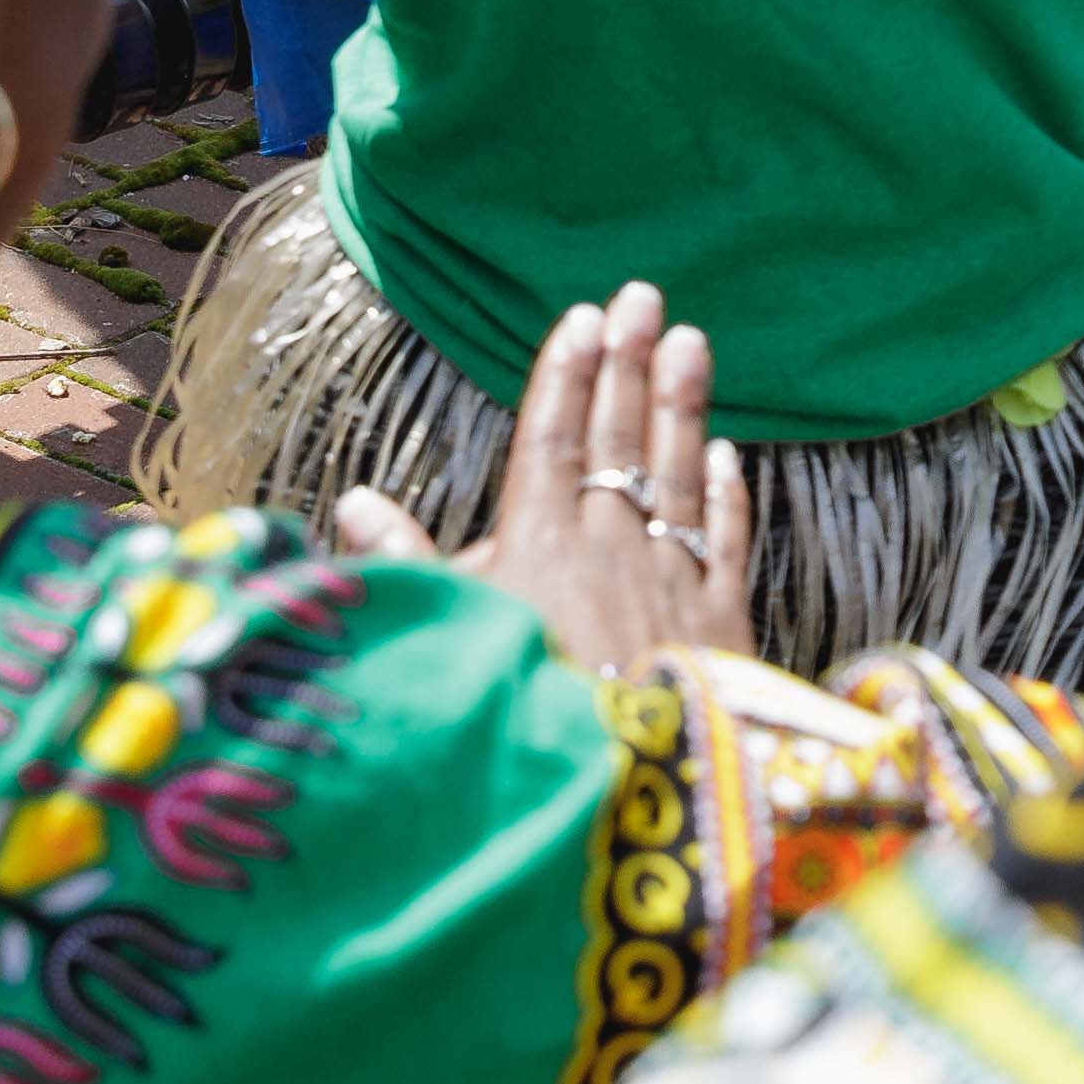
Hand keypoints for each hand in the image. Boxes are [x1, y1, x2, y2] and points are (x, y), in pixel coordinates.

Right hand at [332, 280, 751, 677]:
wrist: (619, 786)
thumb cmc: (516, 712)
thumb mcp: (444, 635)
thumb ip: (406, 565)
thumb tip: (355, 503)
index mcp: (538, 542)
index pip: (554, 438)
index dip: (566, 376)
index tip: (582, 318)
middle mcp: (610, 544)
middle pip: (620, 438)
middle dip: (629, 364)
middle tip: (645, 297)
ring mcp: (671, 578)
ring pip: (678, 472)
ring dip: (683, 405)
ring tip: (692, 342)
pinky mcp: (721, 623)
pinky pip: (726, 540)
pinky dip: (727, 494)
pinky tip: (729, 456)